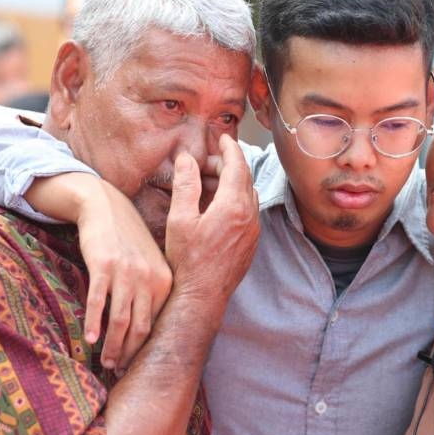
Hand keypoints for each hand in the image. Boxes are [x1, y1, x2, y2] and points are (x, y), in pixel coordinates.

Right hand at [68, 177, 173, 373]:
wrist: (107, 208)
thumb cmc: (128, 241)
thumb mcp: (150, 265)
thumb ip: (153, 293)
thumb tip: (149, 331)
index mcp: (165, 281)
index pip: (157, 325)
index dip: (145, 350)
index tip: (136, 366)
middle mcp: (149, 278)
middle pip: (140, 329)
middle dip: (129, 354)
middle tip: (118, 371)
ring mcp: (127, 272)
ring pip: (119, 321)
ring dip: (112, 346)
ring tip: (105, 362)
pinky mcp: (104, 266)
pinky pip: (97, 302)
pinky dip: (92, 324)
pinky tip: (89, 340)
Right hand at [164, 135, 258, 305]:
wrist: (202, 296)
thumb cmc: (188, 260)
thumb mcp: (180, 219)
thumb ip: (186, 185)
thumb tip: (187, 159)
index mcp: (233, 206)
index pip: (237, 165)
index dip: (229, 148)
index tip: (223, 138)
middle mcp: (250, 216)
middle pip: (244, 178)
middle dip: (227, 165)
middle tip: (204, 163)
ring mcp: (253, 230)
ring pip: (247, 194)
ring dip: (231, 183)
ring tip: (206, 183)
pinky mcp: (251, 242)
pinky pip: (248, 211)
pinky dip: (235, 199)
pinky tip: (215, 205)